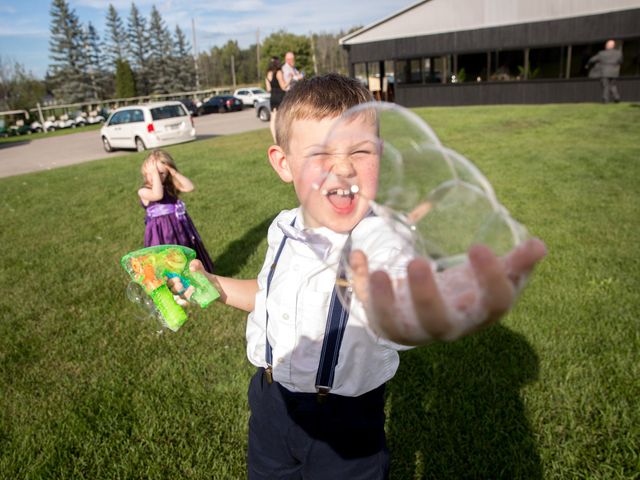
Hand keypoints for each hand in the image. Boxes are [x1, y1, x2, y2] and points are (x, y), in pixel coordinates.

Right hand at [166, 259, 205, 300]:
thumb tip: (192, 268)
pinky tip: (187, 300)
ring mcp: (180, 294)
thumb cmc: (200, 273)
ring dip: (177, 292)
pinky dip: (183, 302)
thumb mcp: (198, 266)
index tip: (165, 277)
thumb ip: (195, 264)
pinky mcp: (186, 301)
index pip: (164, 279)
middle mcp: (175, 286)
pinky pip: (182, 303)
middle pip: (168, 288)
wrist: (211, 283)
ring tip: (184, 287)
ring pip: (174, 296)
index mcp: (174, 277)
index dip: (162, 279)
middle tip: (179, 281)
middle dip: (172, 284)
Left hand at [350, 238, 546, 344]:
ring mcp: (415, 330)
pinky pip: (371, 312)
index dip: (491, 280)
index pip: (494, 305)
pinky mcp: (389, 324)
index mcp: (480, 313)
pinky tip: (358, 257)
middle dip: (426, 297)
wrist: (435, 312)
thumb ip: (516, 263)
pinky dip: (360, 287)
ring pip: (398, 328)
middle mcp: (448, 327)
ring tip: (377, 272)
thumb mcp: (493, 276)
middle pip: (438, 323)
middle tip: (417, 262)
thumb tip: (539, 245)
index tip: (478, 246)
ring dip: (384, 302)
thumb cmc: (468, 290)